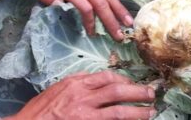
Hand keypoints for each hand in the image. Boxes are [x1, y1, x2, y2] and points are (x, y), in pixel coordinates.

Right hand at [6, 71, 155, 119]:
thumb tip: (94, 82)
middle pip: (117, 90)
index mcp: (75, 83)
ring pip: (119, 110)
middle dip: (138, 91)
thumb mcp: (56, 91)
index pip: (106, 77)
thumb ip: (76, 85)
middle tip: (151, 93)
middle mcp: (82, 96)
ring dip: (138, 111)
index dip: (124, 80)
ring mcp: (85, 113)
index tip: (132, 84)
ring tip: (151, 111)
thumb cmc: (39, 112)